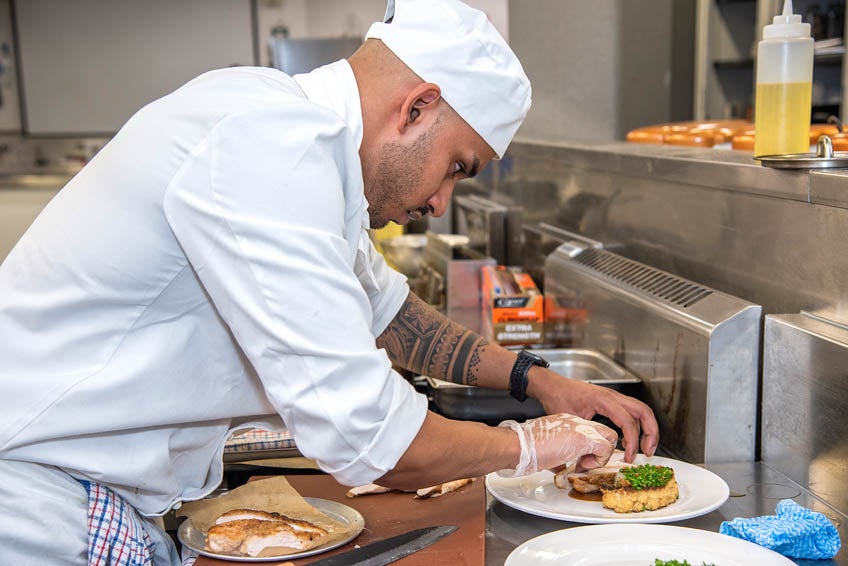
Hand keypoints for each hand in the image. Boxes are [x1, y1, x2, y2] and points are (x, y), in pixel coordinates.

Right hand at [497, 413, 617, 476]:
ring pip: (610, 436)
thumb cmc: (525, 447)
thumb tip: (563, 467)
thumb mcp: (547, 449)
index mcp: (566, 422)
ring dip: (601, 455)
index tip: (583, 460)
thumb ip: (559, 455)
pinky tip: (583, 465)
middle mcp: (576, 421)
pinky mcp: (584, 438)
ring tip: (584, 464)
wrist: (519, 445)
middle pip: (604, 430)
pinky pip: (606, 448)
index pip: (589, 430)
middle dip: (602, 449)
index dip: (592, 447)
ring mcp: (581, 428)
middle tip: (588, 462)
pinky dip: (599, 461)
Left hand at [526, 367, 659, 462]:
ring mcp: (613, 397)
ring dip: (647, 428)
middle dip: (650, 433)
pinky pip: (631, 411)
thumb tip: (594, 456)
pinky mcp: (611, 401)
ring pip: (640, 410)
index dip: (632, 441)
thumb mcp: (572, 419)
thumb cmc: (558, 397)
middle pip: (643, 411)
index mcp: (604, 400)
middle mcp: (612, 396)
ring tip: (644, 448)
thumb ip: (586, 436)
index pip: (627, 421)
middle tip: (648, 451)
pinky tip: (629, 440)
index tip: (629, 456)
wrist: (552, 386)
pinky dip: (636, 425)